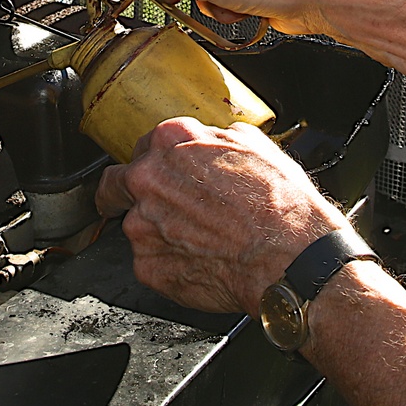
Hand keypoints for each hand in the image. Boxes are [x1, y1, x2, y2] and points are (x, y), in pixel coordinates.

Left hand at [95, 118, 344, 314]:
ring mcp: (143, 226)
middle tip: (153, 205)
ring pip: (136, 225)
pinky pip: (149, 261)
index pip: (144, 146)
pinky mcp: (147, 266)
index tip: (162, 173)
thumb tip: (207, 142)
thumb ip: (213, 139)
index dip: (156, 162)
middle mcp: (148, 180)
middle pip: (116, 184)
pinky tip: (199, 261)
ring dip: (157, 231)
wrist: (289, 256)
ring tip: (198, 240)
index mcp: (171, 142)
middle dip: (126, 193)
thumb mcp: (254, 144)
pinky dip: (168, 263)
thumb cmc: (278, 203)